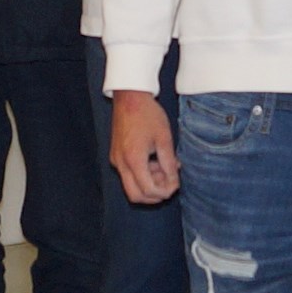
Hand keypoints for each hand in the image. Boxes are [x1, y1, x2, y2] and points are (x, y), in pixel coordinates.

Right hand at [111, 88, 177, 205]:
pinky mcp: (116, 155)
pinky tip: (155, 162)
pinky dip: (142, 175)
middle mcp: (121, 163)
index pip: (148, 190)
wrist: (129, 97)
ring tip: (164, 168)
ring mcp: (116, 160)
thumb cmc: (147, 114)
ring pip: (131, 186)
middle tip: (169, 184)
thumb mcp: (164, 138)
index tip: (176, 184)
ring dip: (149, 184)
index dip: (165, 192)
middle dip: (154, 195)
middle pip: (135, 195)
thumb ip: (168, 163)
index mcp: (134, 159)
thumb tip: (174, 181)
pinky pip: (128, 174)